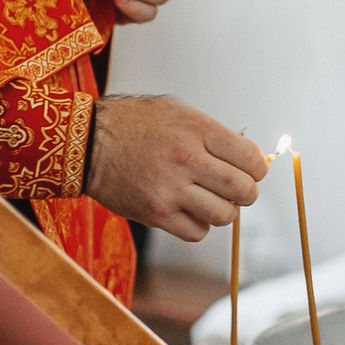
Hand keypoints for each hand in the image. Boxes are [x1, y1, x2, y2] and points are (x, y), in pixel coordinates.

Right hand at [83, 95, 264, 240]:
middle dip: (248, 193)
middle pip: (243, 190)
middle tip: (238, 190)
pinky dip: (200, 225)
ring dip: (225, 211)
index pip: (251, 158)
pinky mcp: (156, 214)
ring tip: (211, 200)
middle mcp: (187, 160)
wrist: (87, 143)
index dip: (257, 168)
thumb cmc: (134, 123)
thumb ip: (213, 132)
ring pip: (224, 216)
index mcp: (198, 131)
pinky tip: (190, 211)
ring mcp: (171, 190)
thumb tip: (247, 155)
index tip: (251, 170)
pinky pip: (197, 232)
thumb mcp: (177, 111)